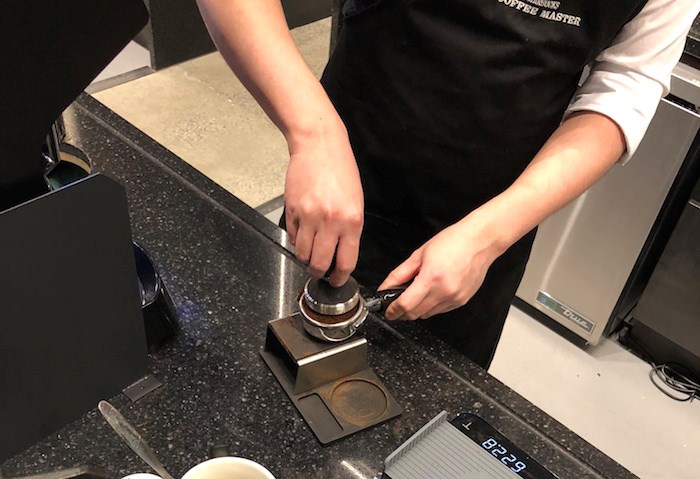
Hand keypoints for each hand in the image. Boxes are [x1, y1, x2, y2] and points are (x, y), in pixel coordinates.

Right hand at [284, 121, 363, 286]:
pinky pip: (291, 236)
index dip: (339, 277)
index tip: (336, 281)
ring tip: (309, 253)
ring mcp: (308, 216)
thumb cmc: (341, 170)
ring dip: (304, 258)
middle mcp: (330, 221)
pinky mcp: (292, 209)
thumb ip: (349, 229)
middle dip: (318, 272)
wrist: (319, 145)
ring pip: (302, 253)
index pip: (345, 261)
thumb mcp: (356, 202)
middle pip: (319, 263)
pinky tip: (302, 232)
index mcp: (351, 221)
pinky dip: (295, 240)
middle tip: (318, 271)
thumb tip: (340, 253)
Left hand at [378, 219, 501, 319]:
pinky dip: (431, 307)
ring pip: (428, 314)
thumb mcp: (419, 254)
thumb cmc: (453, 242)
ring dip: (417, 310)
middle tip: (397, 304)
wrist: (480, 241)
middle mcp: (444, 291)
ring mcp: (455, 298)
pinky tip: (431, 293)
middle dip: (403, 312)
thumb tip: (386, 287)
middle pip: (415, 314)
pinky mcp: (462, 301)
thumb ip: (400, 274)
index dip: (393, 311)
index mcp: (431, 278)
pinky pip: (440, 311)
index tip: (388, 311)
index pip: (406, 304)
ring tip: (416, 294)